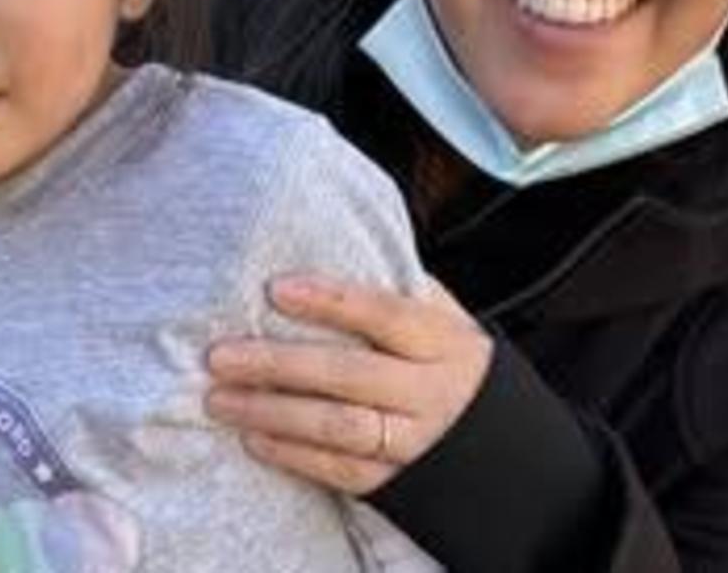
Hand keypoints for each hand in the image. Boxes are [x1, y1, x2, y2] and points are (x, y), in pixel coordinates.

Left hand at [205, 275, 491, 494]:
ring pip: (338, 426)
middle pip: (348, 374)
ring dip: (271, 412)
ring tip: (219, 399)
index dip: (332, 301)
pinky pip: (339, 471)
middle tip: (219, 356)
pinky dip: (292, 455)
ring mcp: (415, 442)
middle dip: (278, 364)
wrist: (508, 459)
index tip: (275, 288)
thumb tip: (334, 242)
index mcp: (443, 342)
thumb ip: (400, 292)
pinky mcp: (397, 484)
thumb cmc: (453, 370)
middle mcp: (430, 392)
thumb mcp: (447, 325)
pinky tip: (251, 438)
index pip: (385, 314)